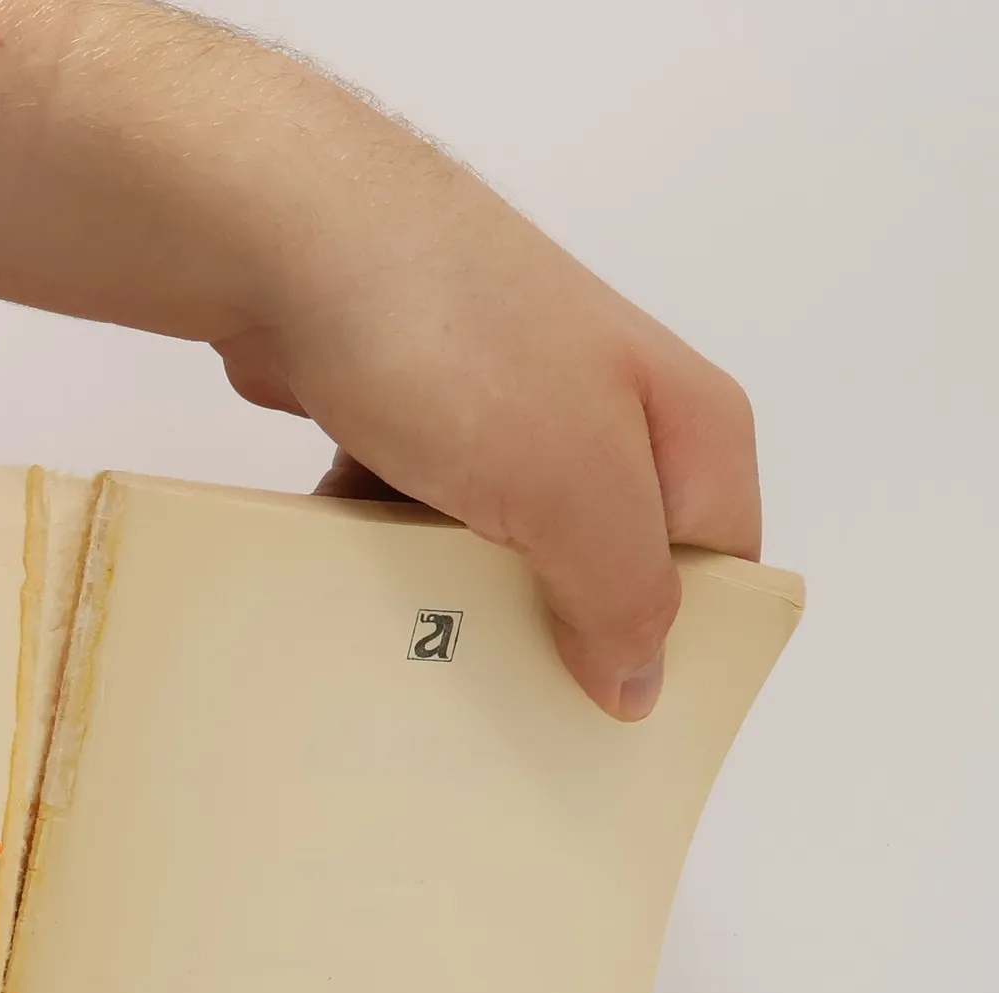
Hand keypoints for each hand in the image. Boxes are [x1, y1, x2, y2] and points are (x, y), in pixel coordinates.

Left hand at [214, 114, 761, 720]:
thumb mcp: (575, 489)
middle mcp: (609, 416)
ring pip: (498, 551)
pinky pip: (416, 521)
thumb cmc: (461, 344)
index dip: (674, 652)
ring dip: (455, 605)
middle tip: (501, 717)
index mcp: (687, 428)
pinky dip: (390, 560)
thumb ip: (623, 592)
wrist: (295, 245)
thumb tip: (641, 686)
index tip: (609, 729)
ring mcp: (507, 415)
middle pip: (601, 568)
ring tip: (414, 668)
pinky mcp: (419, 419)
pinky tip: (351, 602)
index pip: (715, 570)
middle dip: (551, 640)